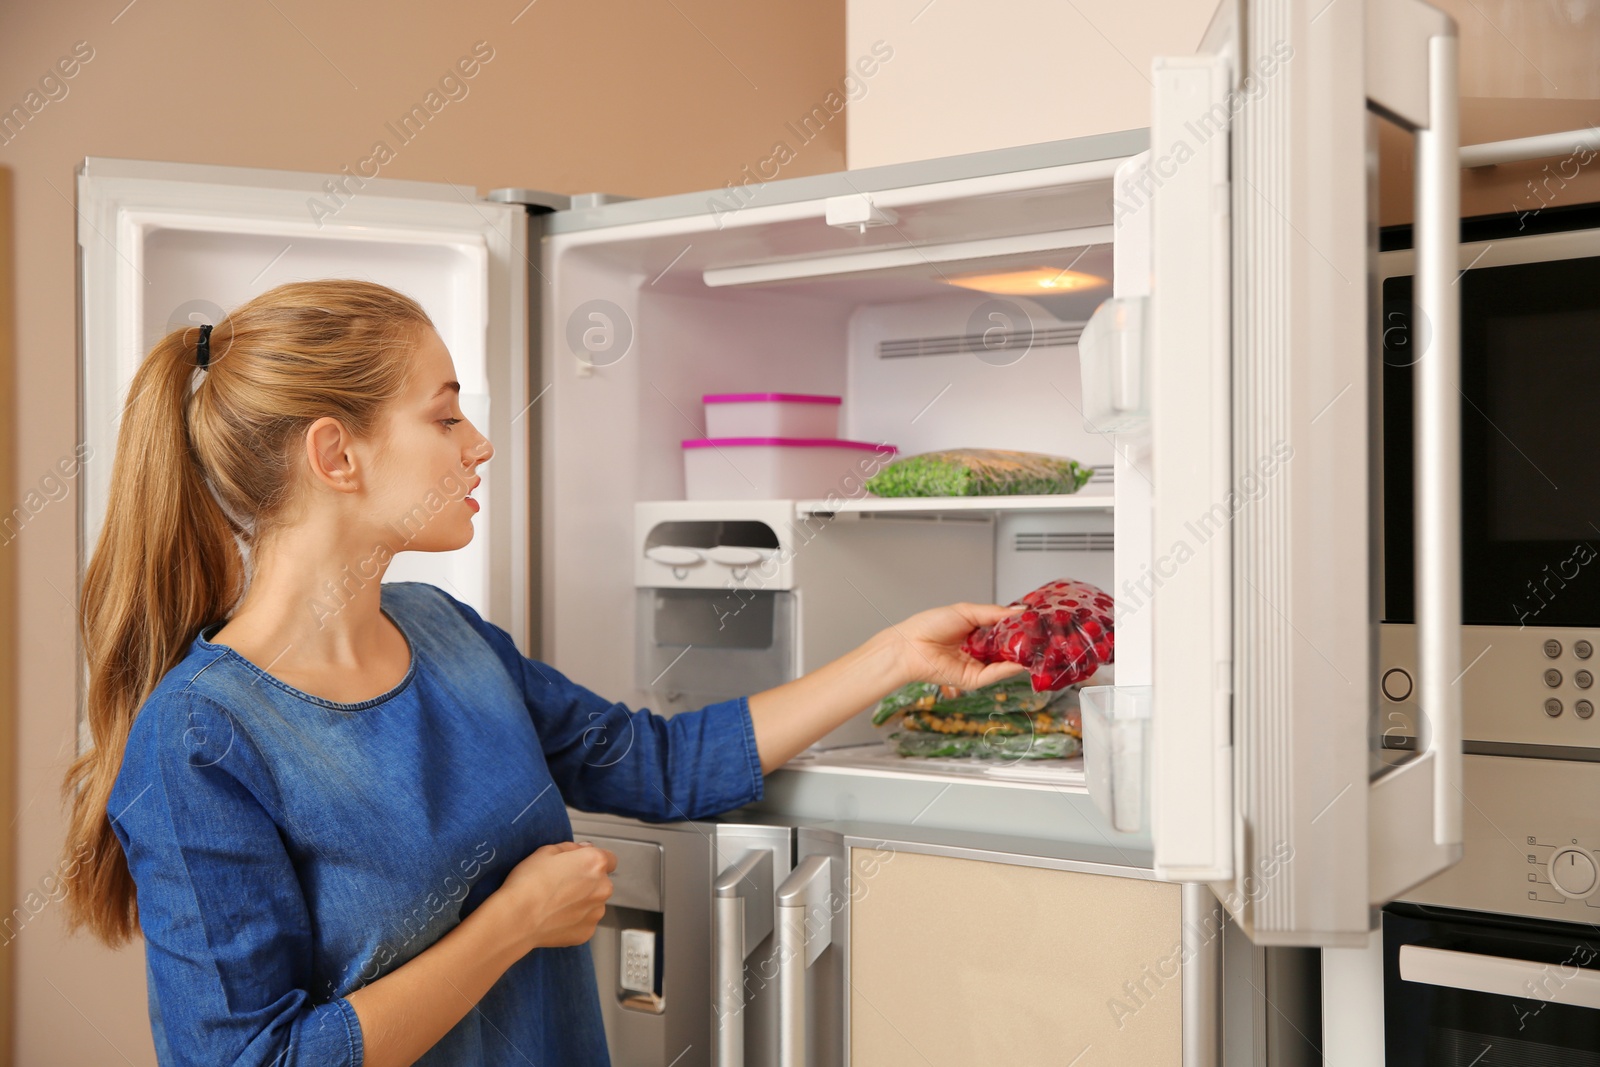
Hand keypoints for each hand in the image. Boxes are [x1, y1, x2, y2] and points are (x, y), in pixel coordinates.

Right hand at [495, 841, 616, 952]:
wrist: (518, 917)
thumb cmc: (529, 882)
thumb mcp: (547, 851)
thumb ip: (571, 848)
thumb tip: (583, 849)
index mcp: (595, 863)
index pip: (609, 859)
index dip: (593, 862)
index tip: (580, 867)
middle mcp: (602, 888)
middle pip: (601, 883)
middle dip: (586, 884)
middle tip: (561, 886)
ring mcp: (596, 913)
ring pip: (593, 904)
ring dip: (581, 903)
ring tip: (555, 904)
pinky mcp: (587, 932)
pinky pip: (584, 923)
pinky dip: (573, 921)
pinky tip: (554, 918)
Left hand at [878, 602, 1028, 690]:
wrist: (910, 644)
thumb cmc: (930, 626)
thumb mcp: (967, 612)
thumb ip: (995, 613)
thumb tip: (1020, 610)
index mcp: (977, 633)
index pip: (1005, 632)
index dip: (1019, 628)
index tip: (1036, 623)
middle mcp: (978, 650)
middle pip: (1007, 649)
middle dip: (1023, 644)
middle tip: (1040, 637)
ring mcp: (977, 666)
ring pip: (1004, 664)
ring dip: (1019, 657)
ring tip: (1034, 648)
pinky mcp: (972, 680)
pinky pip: (994, 675)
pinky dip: (1007, 669)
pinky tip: (1018, 662)